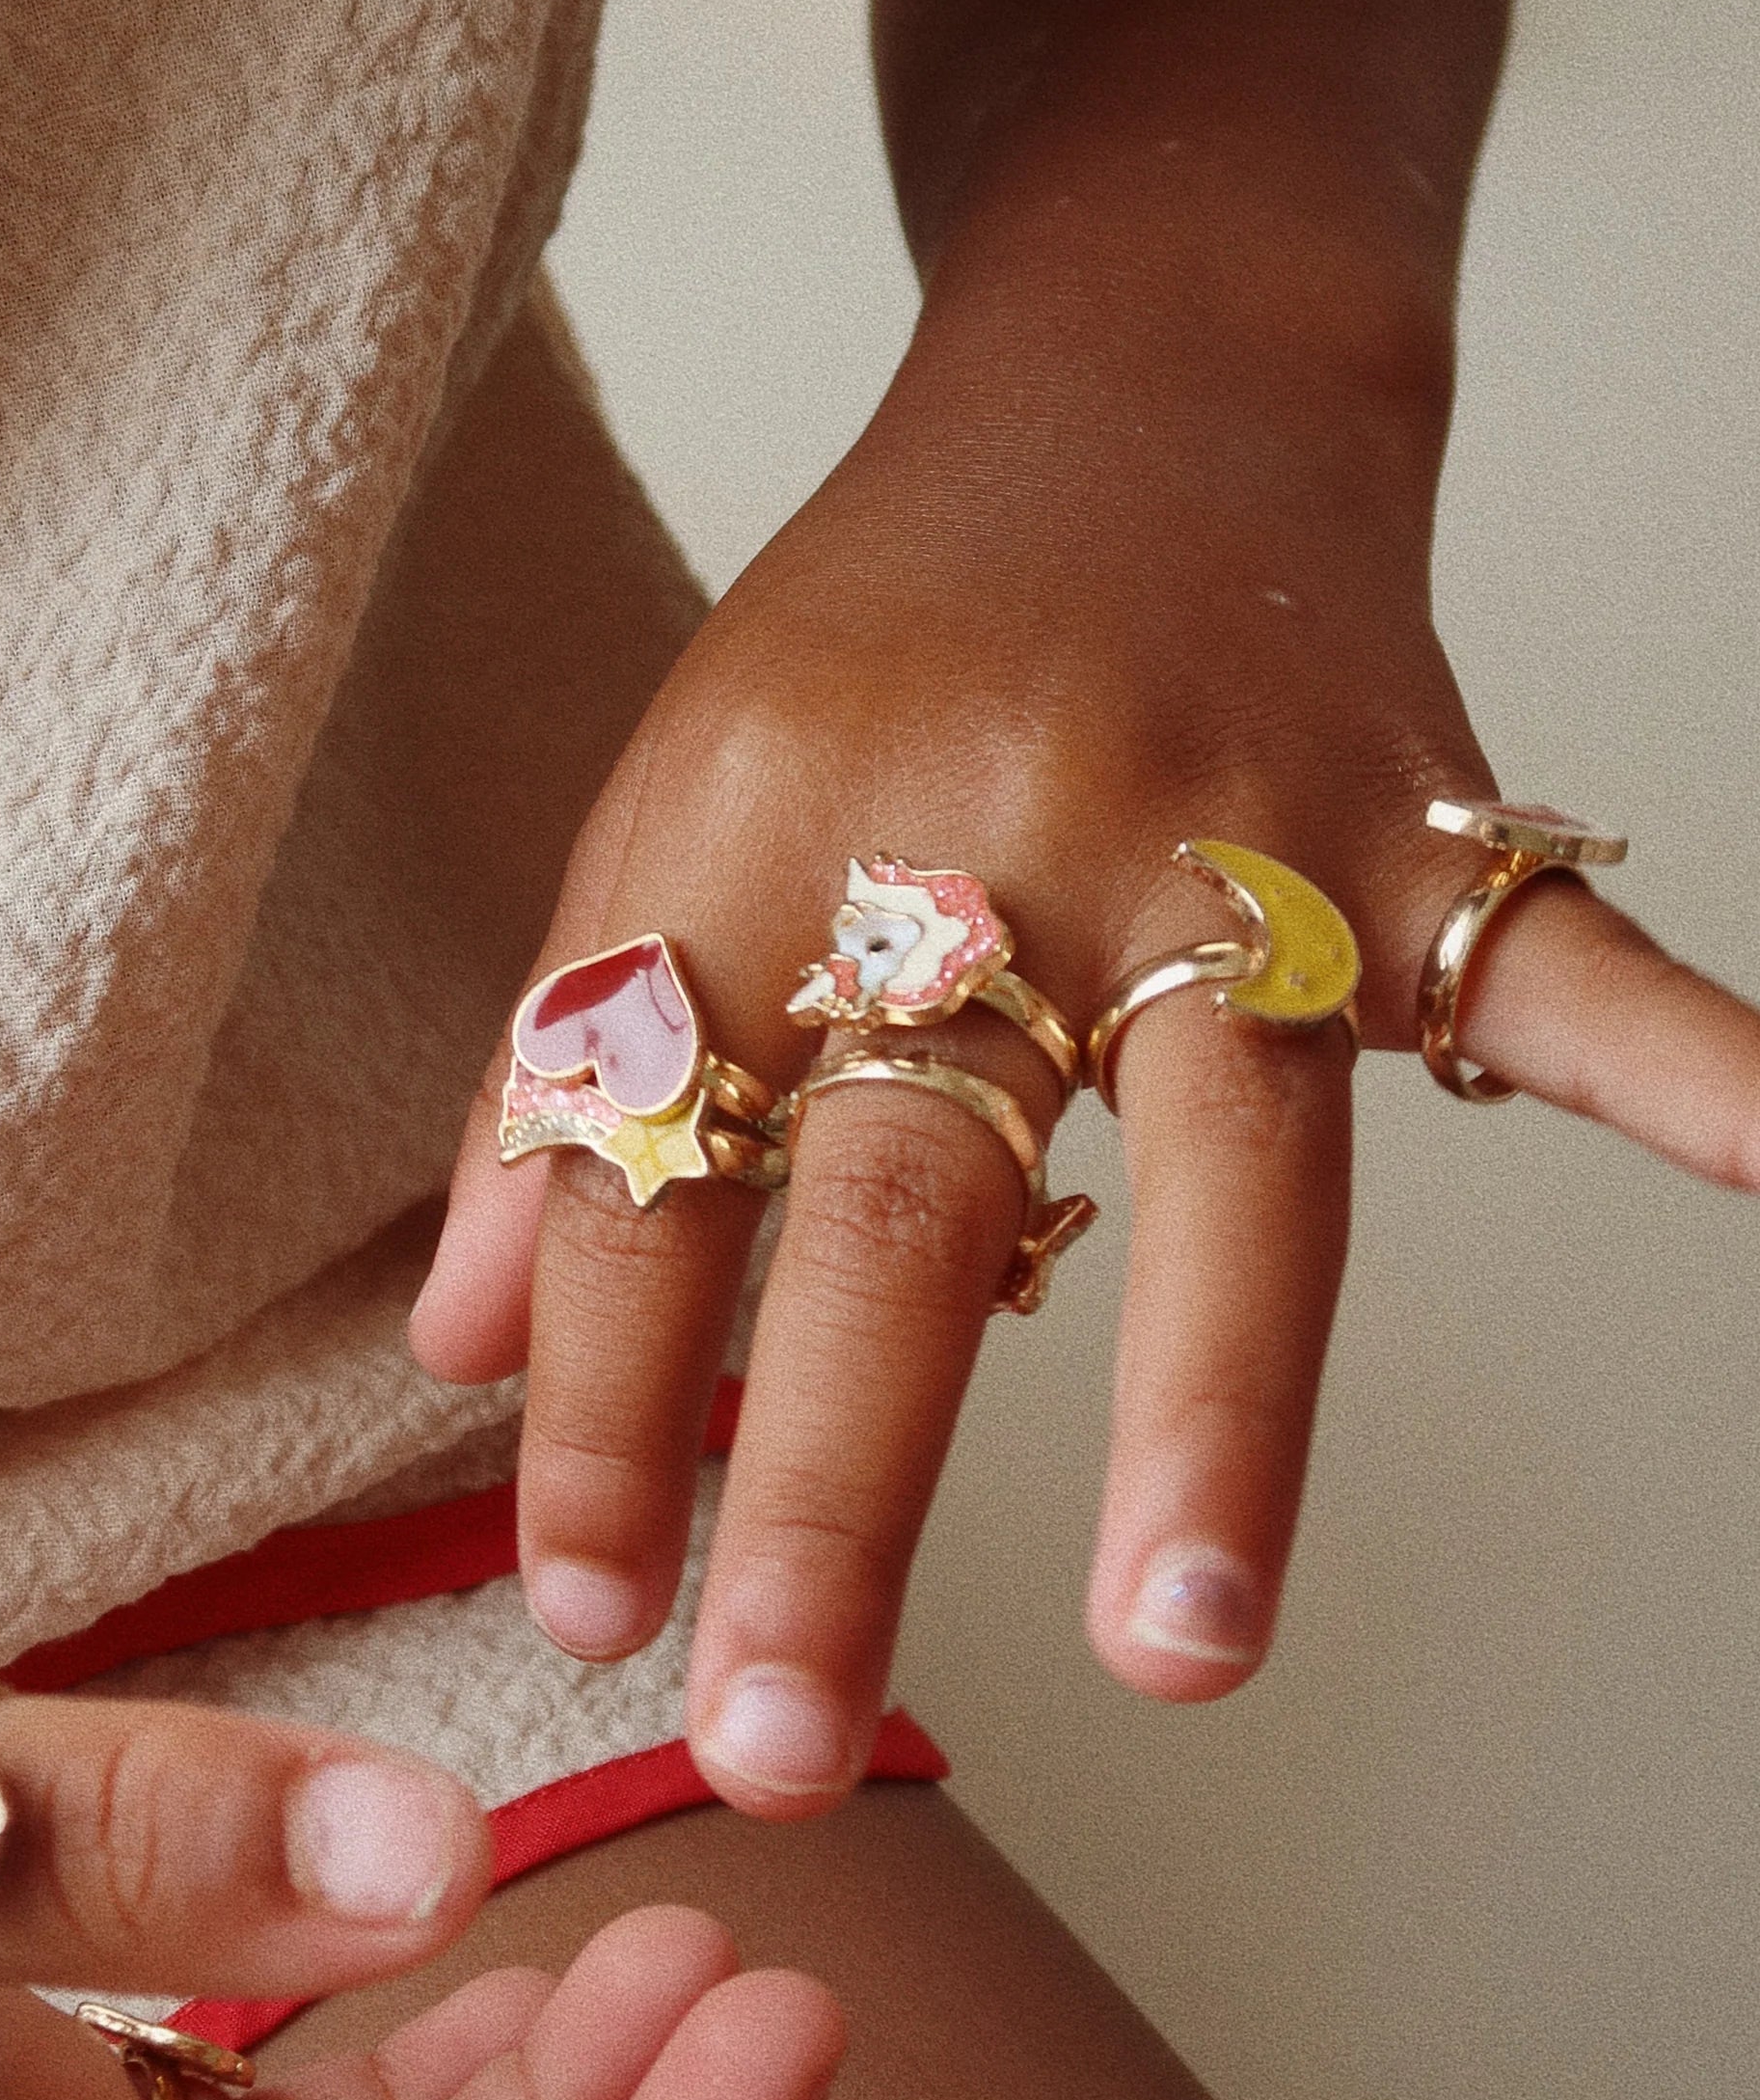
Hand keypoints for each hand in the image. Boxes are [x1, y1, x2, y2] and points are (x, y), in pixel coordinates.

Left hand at [410, 355, 1759, 1810]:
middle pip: (900, 1196)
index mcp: (763, 843)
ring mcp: (1227, 839)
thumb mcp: (674, 812)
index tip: (581, 1613)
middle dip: (834, 1485)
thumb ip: (568, 1075)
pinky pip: (1573, 969)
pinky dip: (1707, 1077)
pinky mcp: (1423, 830)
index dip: (603, 1401)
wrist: (1132, 360)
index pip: (652, 1165)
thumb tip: (463, 1351)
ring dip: (1211, 1406)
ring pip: (1227, 1147)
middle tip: (779, 1739)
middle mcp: (980, 842)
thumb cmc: (886, 635)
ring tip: (1177, 1645)